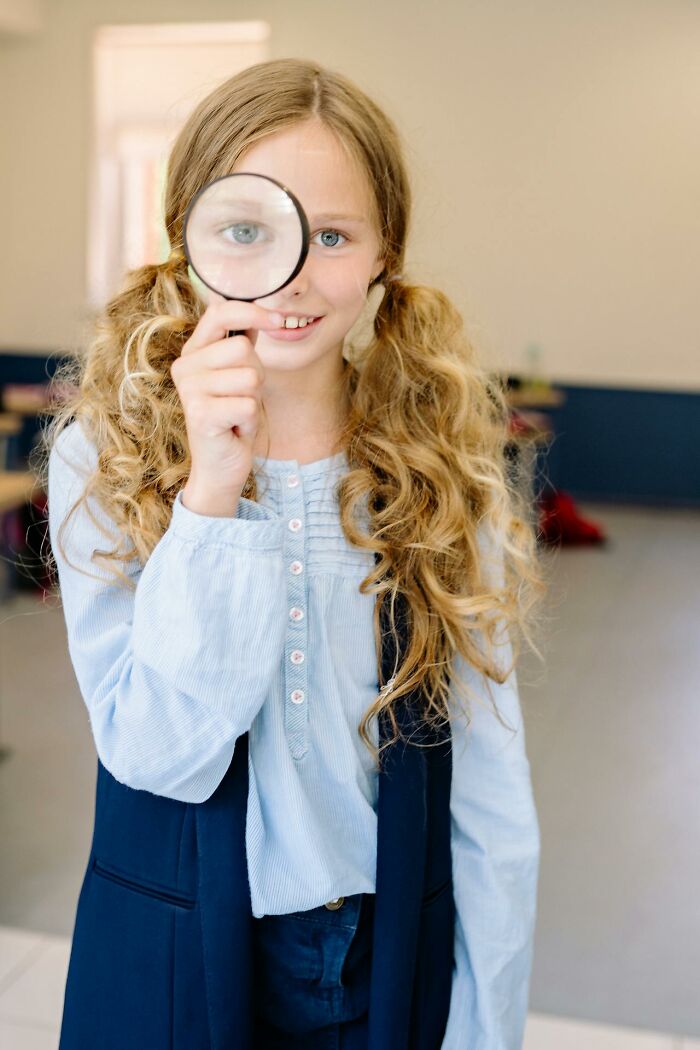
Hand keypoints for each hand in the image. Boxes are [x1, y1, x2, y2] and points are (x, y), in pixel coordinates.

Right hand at [170, 293, 282, 511]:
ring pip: (250, 377)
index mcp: (193, 352)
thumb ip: (240, 341)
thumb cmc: (233, 418)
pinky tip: (235, 429)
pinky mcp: (200, 414)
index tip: (279, 320)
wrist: (220, 467)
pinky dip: (251, 420)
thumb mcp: (238, 374)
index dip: (254, 312)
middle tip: (241, 398)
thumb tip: (260, 305)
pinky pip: (248, 404)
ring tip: (237, 414)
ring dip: (254, 400)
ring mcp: (189, 391)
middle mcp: (185, 367)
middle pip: (243, 349)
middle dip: (257, 375)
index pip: (220, 312)